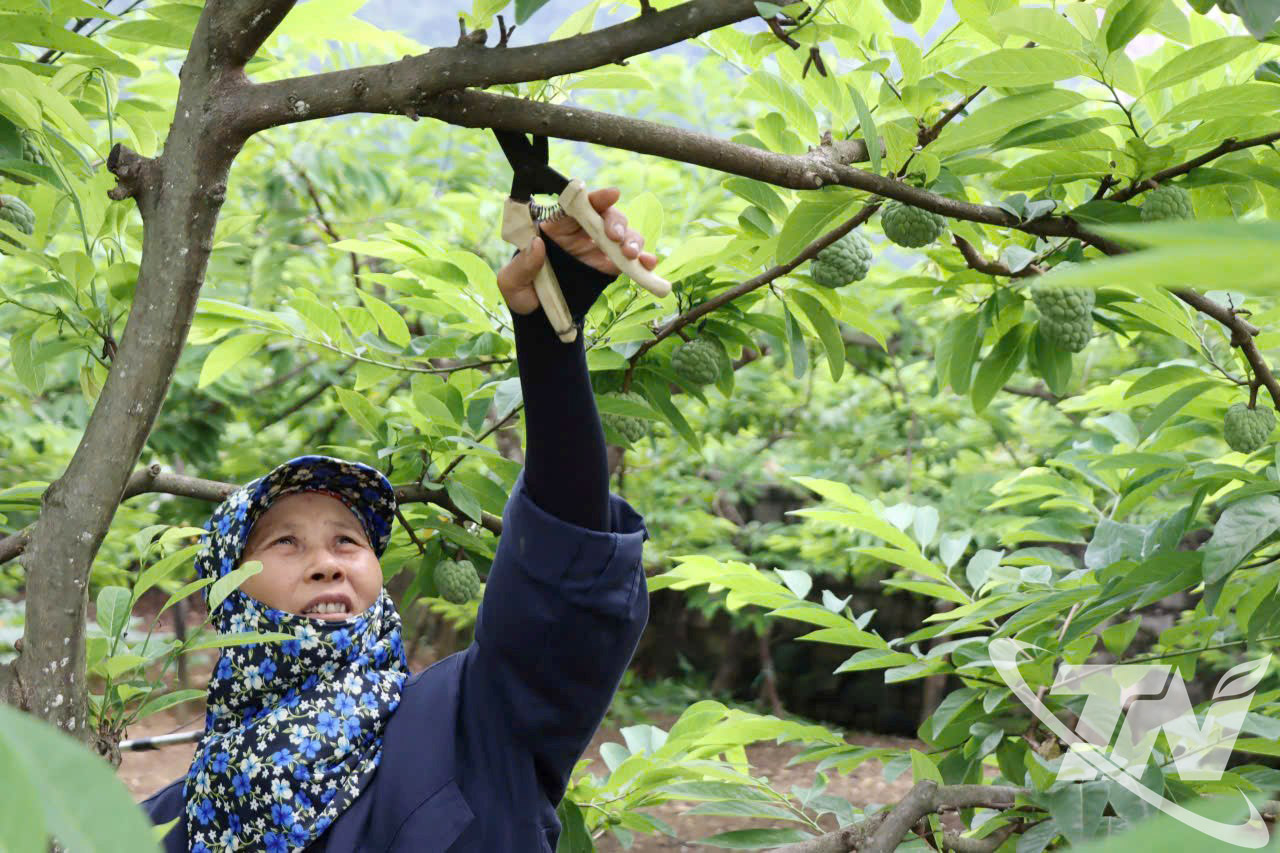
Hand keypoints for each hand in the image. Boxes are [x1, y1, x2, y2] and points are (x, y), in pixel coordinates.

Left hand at [497, 187, 659, 315]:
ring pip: (623, 235)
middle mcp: (579, 234)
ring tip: (631, 254)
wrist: (538, 321)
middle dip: (617, 222)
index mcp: (555, 228)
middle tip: (616, 237)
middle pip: (605, 216)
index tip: (611, 195)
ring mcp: (597, 250)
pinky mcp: (609, 267)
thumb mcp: (511, 282)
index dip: (595, 197)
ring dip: (632, 239)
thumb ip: (522, 265)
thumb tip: (536, 245)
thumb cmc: (522, 294)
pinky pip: (630, 260)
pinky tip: (649, 265)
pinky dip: (643, 260)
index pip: (577, 205)